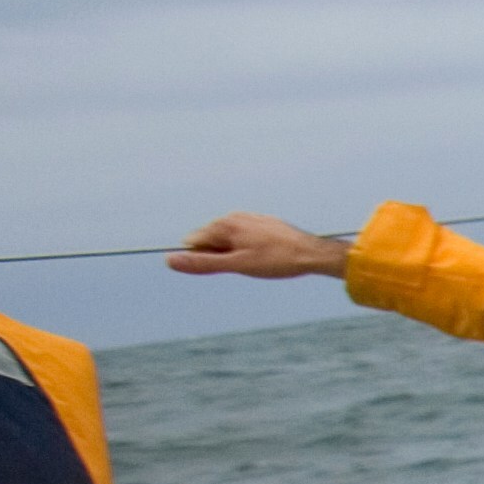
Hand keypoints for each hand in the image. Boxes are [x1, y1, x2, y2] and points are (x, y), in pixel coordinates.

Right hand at [167, 212, 351, 280]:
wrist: (313, 253)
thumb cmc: (277, 260)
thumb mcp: (237, 265)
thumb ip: (203, 263)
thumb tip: (170, 260)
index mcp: (224, 224)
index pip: (194, 243)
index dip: (207, 259)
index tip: (231, 266)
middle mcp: (235, 217)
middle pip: (211, 241)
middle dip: (222, 256)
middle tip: (249, 264)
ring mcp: (251, 219)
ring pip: (230, 240)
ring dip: (237, 254)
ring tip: (262, 261)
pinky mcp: (264, 224)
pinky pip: (246, 238)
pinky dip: (251, 249)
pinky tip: (269, 256)